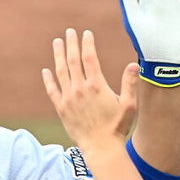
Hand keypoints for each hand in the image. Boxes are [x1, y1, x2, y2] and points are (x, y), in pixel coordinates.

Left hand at [42, 28, 137, 151]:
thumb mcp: (129, 104)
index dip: (87, 44)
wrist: (101, 147)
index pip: (89, 58)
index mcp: (96, 85)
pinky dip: (48, 80)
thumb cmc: (117, 127)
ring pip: (61, 72)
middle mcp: (80, 89)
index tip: (86, 33)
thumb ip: (130, 83)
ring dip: (58, 56)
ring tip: (57, 43)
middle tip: (69, 31)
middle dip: (71, 44)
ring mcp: (68, 99)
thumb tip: (133, 64)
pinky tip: (46, 71)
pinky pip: (52, 90)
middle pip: (72, 61)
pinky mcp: (61, 109)